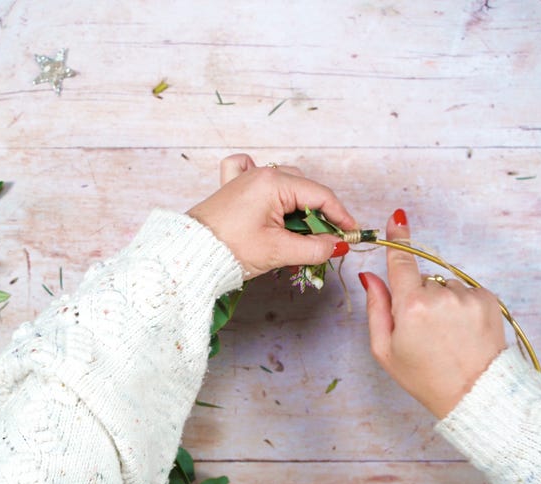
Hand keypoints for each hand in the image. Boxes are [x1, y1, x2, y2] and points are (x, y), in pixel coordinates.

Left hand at [187, 154, 356, 278]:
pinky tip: (268, 198)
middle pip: (304, 190)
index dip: (341, 216)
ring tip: (300, 236)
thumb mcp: (279, 251)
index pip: (320, 196)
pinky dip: (266, 184)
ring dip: (297, 208)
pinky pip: (252, 172)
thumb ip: (314, 248)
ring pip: (285, 185)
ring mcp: (244, 178)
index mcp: (274, 183)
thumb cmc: (229, 249)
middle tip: (327, 242)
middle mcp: (260, 173)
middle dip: (319, 216)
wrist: (189, 254)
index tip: (352, 235)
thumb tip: (337, 245)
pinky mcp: (232, 188)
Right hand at [359, 210, 505, 418]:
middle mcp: (441, 295)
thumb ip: (376, 307)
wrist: (475, 395)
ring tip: (448, 334)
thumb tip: (370, 275)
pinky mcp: (488, 299)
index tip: (397, 219)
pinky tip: (463, 330)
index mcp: (411, 306)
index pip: (400, 263)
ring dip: (443, 301)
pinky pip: (466, 291)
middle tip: (424, 330)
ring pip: (445, 285)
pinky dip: (462, 306)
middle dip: (419, 296)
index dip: (398, 240)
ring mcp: (467, 295)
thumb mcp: (385, 349)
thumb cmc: (424, 377)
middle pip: (422, 280)